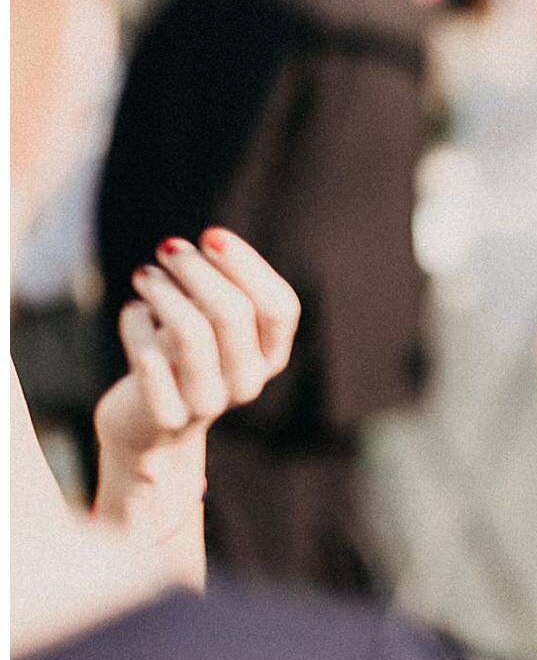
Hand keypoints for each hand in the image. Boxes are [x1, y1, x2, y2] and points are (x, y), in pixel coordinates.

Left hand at [93, 229, 299, 536]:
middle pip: (233, 312)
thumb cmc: (184, 356)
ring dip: (162, 291)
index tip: (212, 235)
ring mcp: (210, 403)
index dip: (248, 266)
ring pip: (191, 332)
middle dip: (196, 269)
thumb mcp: (212, 323)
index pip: (280, 306)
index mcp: (272, 355)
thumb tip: (210, 244)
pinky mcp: (167, 417)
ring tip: (145, 274)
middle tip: (168, 248)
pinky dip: (135, 323)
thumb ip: (222, 287)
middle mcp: (249, 382)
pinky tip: (132, 311)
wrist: (147, 424)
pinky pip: (149, 358)